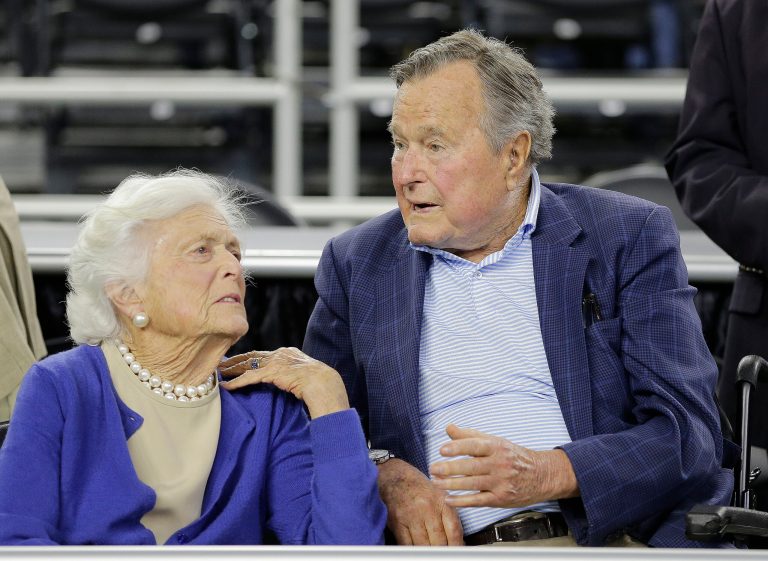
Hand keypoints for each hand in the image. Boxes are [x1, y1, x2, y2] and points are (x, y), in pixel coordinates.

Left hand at [219, 348, 349, 418]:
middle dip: (235, 361)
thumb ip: (292, 376)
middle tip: (220, 364)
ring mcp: (275, 362)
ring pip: (247, 365)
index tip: (236, 361)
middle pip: (251, 356)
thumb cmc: (320, 385)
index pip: (263, 354)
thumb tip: (289, 385)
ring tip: (217, 374)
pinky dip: (236, 383)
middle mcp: (280, 354)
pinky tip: (226, 387)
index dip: (248, 358)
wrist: (325, 384)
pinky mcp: (272, 372)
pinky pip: (249, 378)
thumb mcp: (304, 376)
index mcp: (288, 353)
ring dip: (231, 370)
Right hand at [378, 458, 463, 545]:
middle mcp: (427, 507)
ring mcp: (411, 515)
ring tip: (430, 550)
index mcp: (441, 500)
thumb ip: (449, 517)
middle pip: (439, 541)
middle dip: (442, 550)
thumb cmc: (420, 488)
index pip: (454, 530)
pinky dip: (413, 550)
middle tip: (443, 552)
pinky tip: (418, 548)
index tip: (456, 552)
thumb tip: (460, 543)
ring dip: (428, 551)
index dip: (457, 545)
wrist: (395, 476)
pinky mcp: (397, 522)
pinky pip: (407, 544)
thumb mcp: (439, 495)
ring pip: (424, 546)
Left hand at [429, 424, 578, 507]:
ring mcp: (501, 482)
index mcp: (497, 447)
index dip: (458, 447)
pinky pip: (479, 500)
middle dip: (450, 468)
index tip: (442, 449)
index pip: (475, 446)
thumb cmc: (514, 456)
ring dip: (452, 484)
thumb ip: (470, 435)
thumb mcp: (495, 441)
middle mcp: (500, 464)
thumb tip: (448, 428)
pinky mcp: (501, 498)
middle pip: (472, 466)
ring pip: (473, 484)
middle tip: (433, 468)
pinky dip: (462, 501)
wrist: (542, 475)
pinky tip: (449, 499)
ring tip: (436, 483)